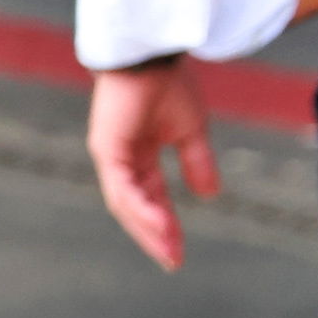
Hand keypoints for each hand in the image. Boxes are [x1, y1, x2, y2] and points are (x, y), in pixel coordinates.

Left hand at [89, 59, 216, 272]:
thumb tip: (209, 196)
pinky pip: (122, 188)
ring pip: (126, 204)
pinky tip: (159, 226)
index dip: (165, 224)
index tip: (180, 252)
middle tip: (173, 262)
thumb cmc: (168, 83)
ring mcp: (111, 155)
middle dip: (154, 236)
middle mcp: (120, 160)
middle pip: (134, 209)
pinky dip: (141, 209)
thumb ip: (197, 163)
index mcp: (137, 155)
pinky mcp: (107, 149)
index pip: (150, 198)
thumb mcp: (191, 131)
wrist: (152, 54)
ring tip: (169, 252)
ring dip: (148, 230)